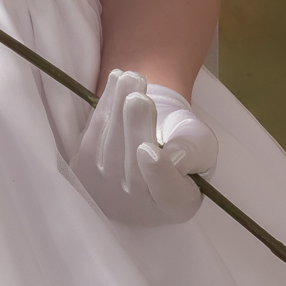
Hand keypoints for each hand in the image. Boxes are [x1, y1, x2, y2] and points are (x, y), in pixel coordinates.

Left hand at [68, 68, 216, 226]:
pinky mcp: (83, 172)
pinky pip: (92, 137)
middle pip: (133, 167)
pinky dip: (104, 107)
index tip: (148, 150)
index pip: (167, 193)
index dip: (157, 173)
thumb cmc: (182, 146)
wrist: (150, 139)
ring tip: (130, 77)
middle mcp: (137, 207)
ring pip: (109, 149)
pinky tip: (116, 80)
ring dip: (117, 109)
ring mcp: (105, 193)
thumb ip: (193, 151)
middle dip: (134, 126)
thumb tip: (171, 156)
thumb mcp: (201, 147)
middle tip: (139, 96)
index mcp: (175, 206)